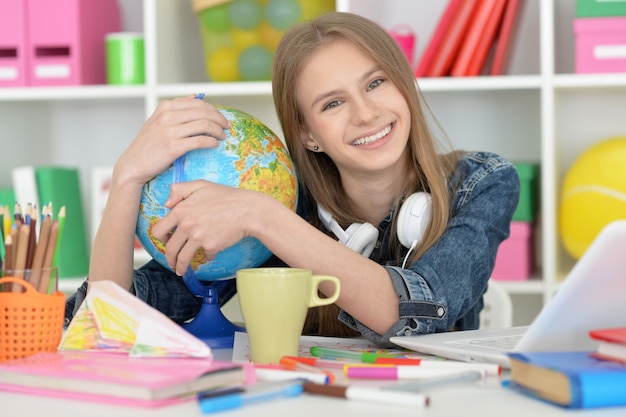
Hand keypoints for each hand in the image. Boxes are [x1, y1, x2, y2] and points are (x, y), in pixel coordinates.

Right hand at [114, 95, 229, 186]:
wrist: (133, 164)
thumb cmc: (148, 144)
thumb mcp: (158, 119)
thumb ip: (177, 107)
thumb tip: (196, 95)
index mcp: (165, 107)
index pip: (198, 103)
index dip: (214, 110)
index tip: (222, 118)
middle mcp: (167, 116)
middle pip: (204, 112)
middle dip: (220, 119)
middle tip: (227, 127)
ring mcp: (170, 131)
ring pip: (204, 125)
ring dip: (218, 131)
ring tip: (222, 136)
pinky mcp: (173, 146)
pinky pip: (200, 141)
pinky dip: (211, 142)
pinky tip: (214, 144)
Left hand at [151, 180, 257, 274]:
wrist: (247, 210)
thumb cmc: (227, 196)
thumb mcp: (201, 185)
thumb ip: (179, 190)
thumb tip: (167, 204)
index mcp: (181, 210)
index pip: (158, 229)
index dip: (160, 238)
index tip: (165, 242)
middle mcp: (186, 225)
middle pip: (170, 248)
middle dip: (169, 258)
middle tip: (172, 261)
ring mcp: (198, 237)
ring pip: (182, 258)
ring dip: (180, 267)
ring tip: (181, 270)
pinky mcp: (210, 246)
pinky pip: (205, 256)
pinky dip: (207, 257)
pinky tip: (210, 255)